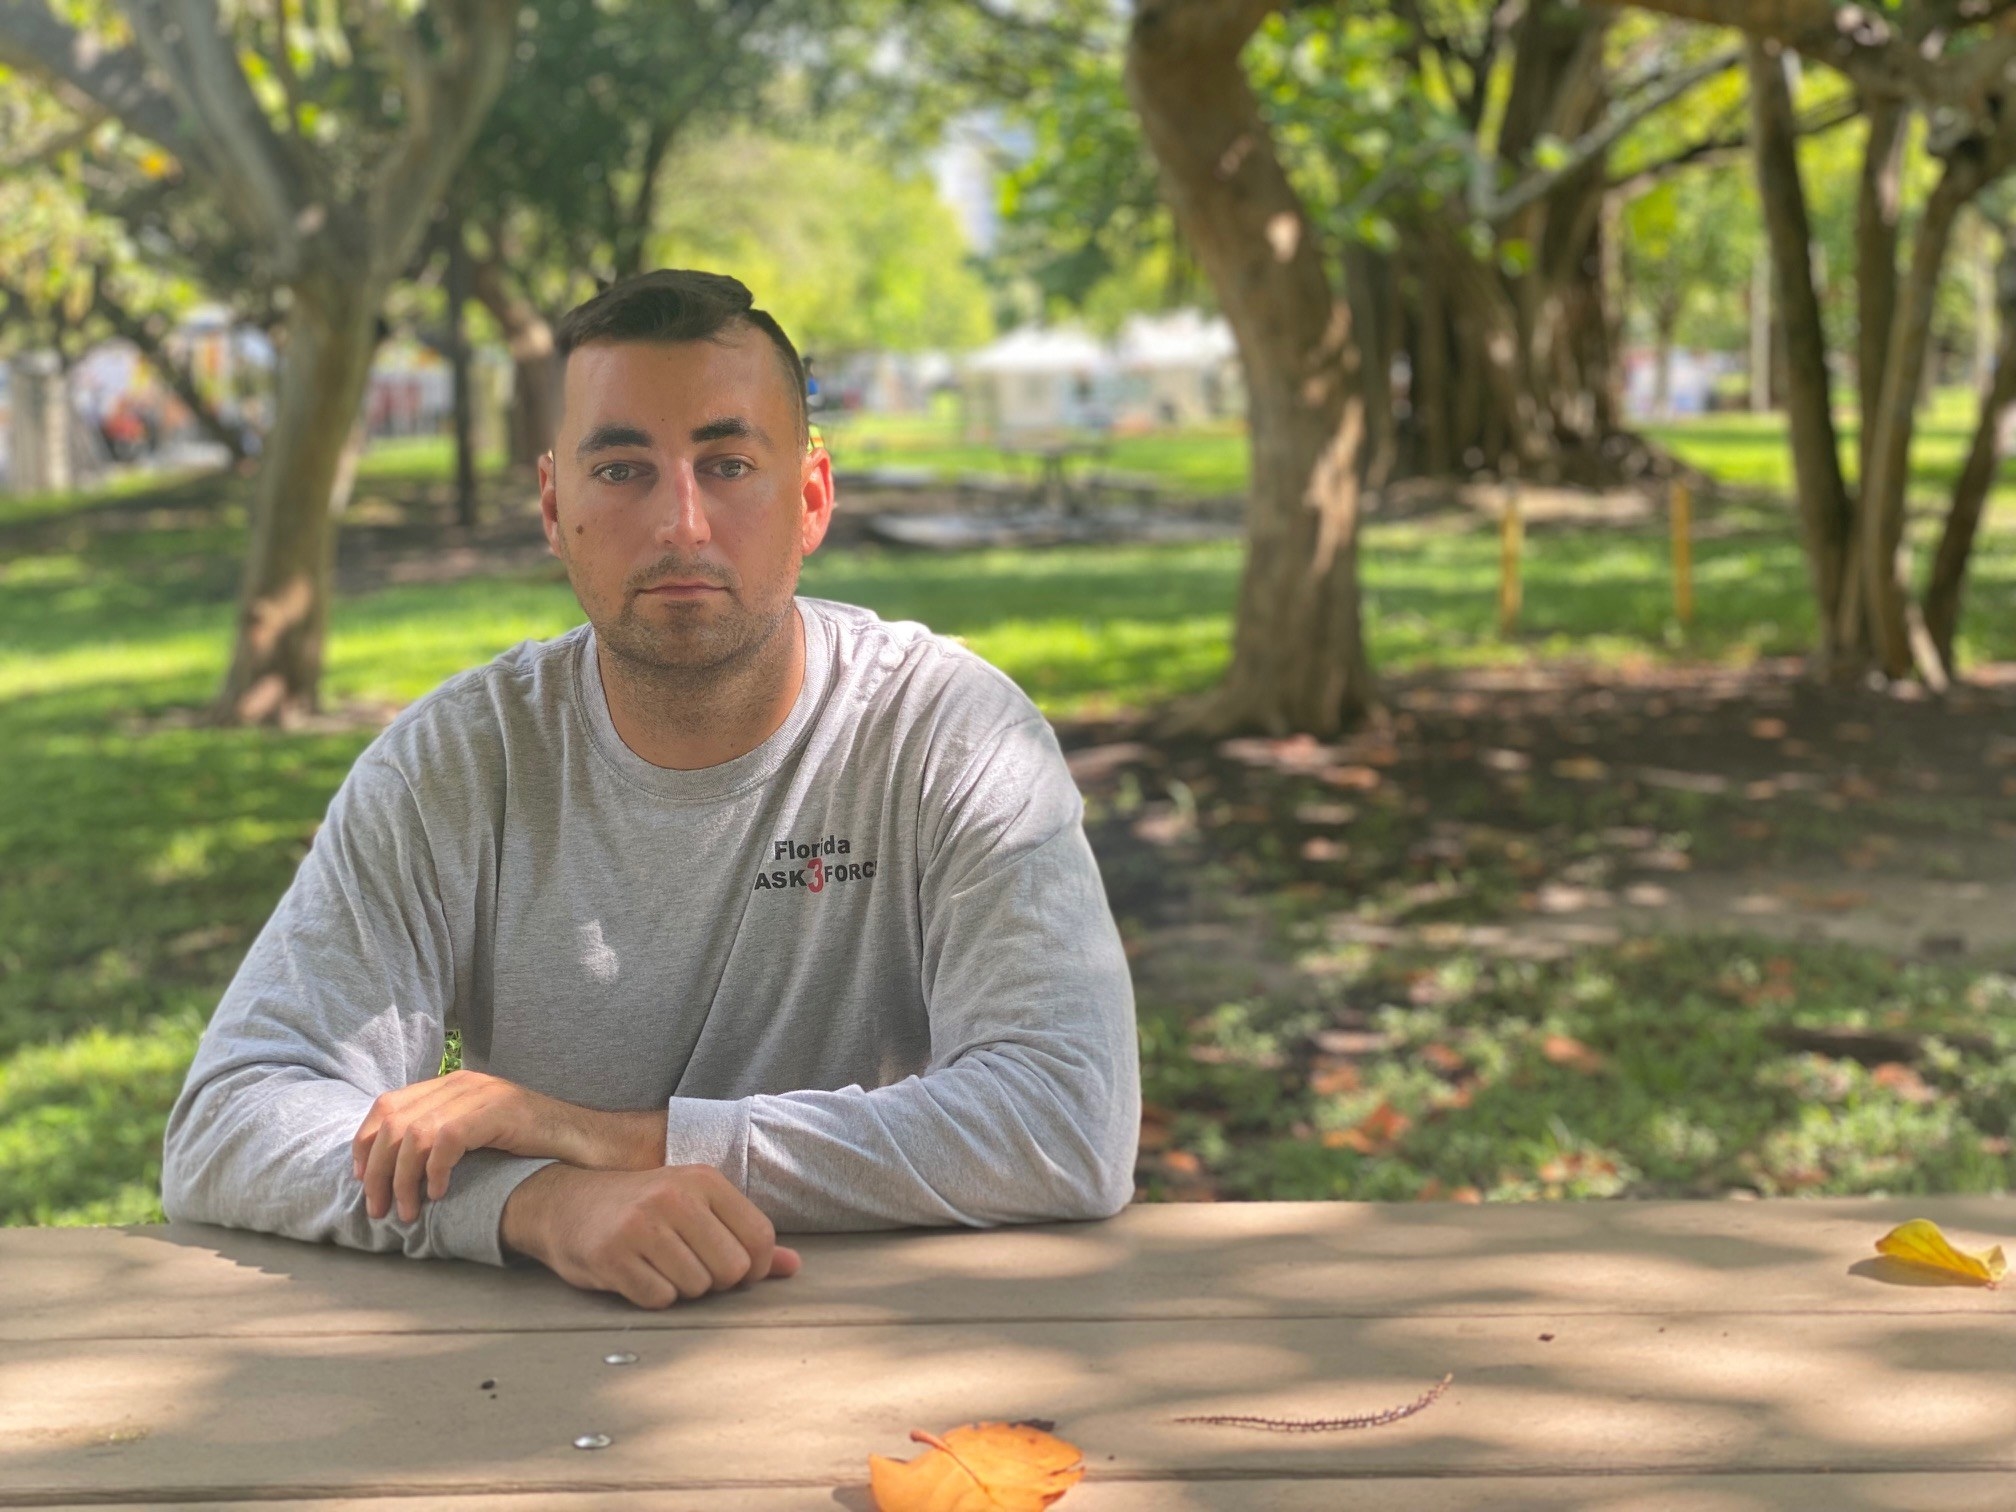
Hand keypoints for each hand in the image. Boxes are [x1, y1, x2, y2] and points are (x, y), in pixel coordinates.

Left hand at [350, 1069, 664, 1222]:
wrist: (591, 1143)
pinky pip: (445, 1139)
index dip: (365, 1144)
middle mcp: (462, 1082)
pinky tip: (438, 1195)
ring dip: (401, 1179)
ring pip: (412, 1134)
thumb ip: (445, 1141)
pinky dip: (432, 1172)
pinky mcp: (499, 1111)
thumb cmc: (536, 1150)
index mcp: (453, 1085)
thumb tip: (396, 1173)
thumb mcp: (481, 1140)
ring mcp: (482, 1094)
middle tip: (377, 1210)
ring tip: (406, 1213)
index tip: (363, 1182)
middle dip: (376, 1171)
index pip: (387, 1105)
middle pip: (392, 1121)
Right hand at [501, 1164, 801, 1307]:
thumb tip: (793, 1267)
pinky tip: (636, 1274)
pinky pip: (658, 1299)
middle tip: (687, 1265)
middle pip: (731, 1270)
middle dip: (715, 1281)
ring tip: (658, 1264)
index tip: (731, 1267)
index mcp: (703, 1180)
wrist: (563, 1202)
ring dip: (681, 1288)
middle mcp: (674, 1197)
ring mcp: (641, 1226)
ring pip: (696, 1288)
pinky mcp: (612, 1256)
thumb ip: (743, 1234)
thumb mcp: (694, 1206)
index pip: (759, 1237)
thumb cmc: (640, 1207)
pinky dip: (652, 1296)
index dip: (753, 1266)